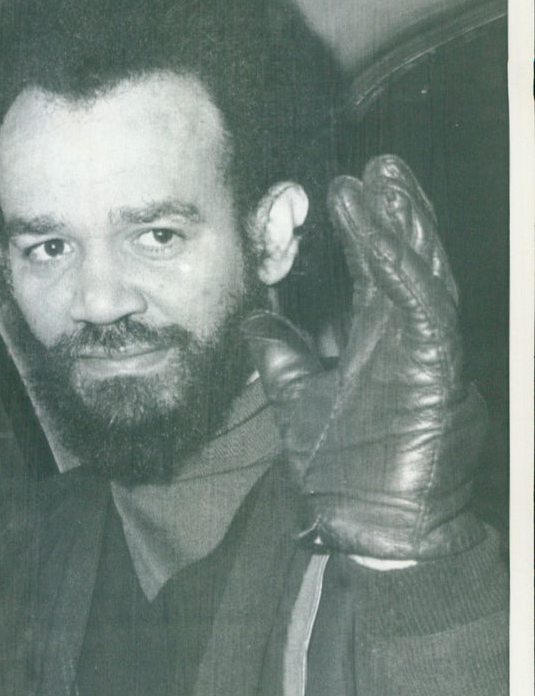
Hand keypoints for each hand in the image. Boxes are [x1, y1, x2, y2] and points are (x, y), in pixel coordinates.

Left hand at [243, 155, 485, 559]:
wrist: (373, 528)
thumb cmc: (344, 470)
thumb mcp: (297, 398)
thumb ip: (282, 357)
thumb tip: (257, 321)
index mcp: (382, 342)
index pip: (377, 272)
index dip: (366, 231)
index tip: (346, 192)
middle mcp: (409, 338)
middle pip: (407, 260)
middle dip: (395, 212)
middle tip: (380, 167)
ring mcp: (427, 350)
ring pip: (421, 271)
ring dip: (401, 223)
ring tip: (385, 178)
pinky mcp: (437, 366)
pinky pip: (421, 304)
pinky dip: (400, 264)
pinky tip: (383, 228)